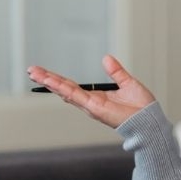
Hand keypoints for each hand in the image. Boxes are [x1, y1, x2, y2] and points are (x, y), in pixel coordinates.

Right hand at [27, 54, 155, 127]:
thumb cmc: (142, 107)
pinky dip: (62, 88)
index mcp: (96, 96)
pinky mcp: (94, 107)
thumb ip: (116, 72)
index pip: (72, 86)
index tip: (44, 72)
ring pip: (65, 90)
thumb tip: (106, 58)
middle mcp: (89, 102)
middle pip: (63, 88)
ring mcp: (90, 105)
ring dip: (49, 81)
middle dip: (47, 79)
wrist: (149, 120)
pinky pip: (75, 95)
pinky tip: (51, 82)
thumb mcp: (127, 83)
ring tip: (34, 73)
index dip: (58, 79)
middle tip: (30, 70)